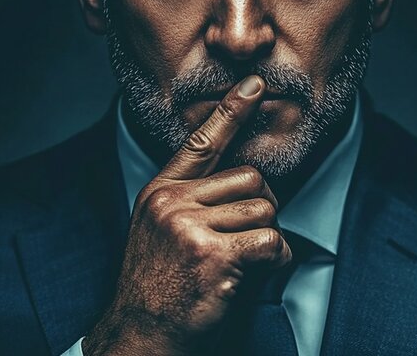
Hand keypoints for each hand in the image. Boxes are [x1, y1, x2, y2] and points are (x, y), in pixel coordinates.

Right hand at [83, 76, 291, 355]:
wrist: (141, 331)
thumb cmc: (159, 284)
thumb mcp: (161, 230)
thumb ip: (193, 200)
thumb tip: (249, 183)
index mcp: (160, 192)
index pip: (200, 142)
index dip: (231, 112)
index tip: (254, 85)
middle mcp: (172, 203)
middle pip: (252, 179)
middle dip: (261, 208)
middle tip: (243, 239)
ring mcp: (190, 227)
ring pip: (264, 211)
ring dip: (266, 238)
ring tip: (241, 262)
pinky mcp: (212, 255)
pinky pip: (271, 242)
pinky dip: (275, 260)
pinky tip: (253, 274)